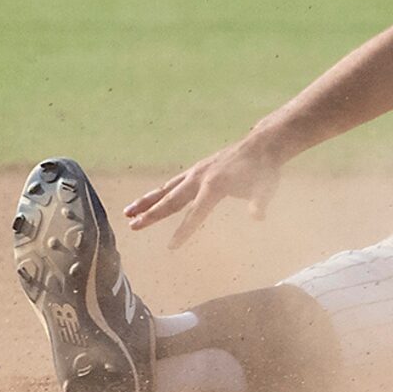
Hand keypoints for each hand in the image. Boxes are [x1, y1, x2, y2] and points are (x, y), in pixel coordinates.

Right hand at [125, 132, 286, 248]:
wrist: (262, 144)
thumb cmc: (264, 170)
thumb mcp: (265, 188)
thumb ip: (259, 203)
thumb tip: (258, 217)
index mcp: (215, 187)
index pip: (197, 213)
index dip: (184, 230)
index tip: (171, 247)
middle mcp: (200, 179)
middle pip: (173, 200)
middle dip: (152, 214)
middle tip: (133, 226)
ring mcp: (196, 172)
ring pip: (167, 189)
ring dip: (147, 200)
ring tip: (127, 212)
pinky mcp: (197, 169)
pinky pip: (174, 182)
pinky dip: (160, 191)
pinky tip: (149, 198)